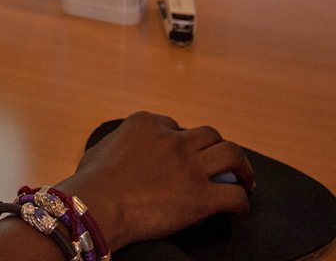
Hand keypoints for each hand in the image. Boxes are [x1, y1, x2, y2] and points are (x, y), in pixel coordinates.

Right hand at [57, 111, 253, 249]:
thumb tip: (118, 154)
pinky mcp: (200, 196)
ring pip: (232, 155)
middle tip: (222, 162)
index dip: (181, 140)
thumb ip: (117, 144)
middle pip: (209, 134)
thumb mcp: (100, 148)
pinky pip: (234, 195)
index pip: (173, 125)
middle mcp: (173, 139)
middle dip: (216, 147)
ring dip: (242, 167)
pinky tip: (241, 212)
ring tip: (245, 179)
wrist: (96, 204)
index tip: (182, 153)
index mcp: (146, 123)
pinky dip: (242, 203)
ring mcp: (189, 166)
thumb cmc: (89, 182)